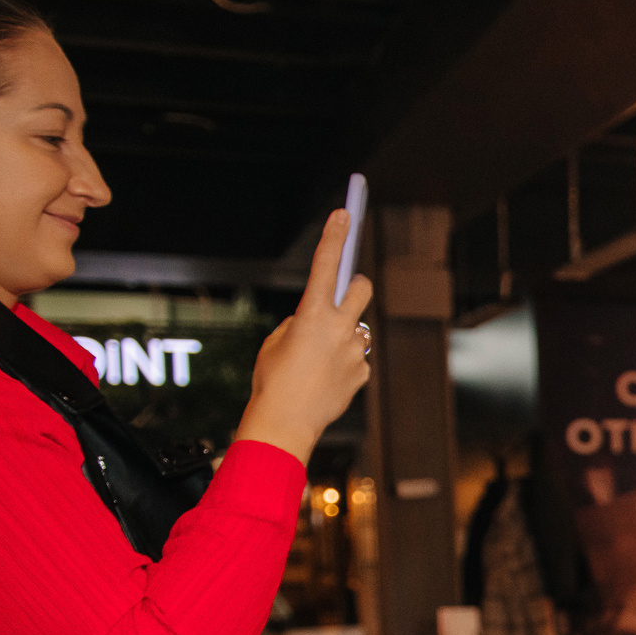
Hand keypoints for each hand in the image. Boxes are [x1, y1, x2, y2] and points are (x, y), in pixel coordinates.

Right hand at [234, 207, 373, 463]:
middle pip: (362, 288)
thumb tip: (318, 322)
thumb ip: (301, 324)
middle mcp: (340, 327)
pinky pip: (356, 358)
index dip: (335, 235)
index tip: (344, 213)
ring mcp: (355, 350)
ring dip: (344, 334)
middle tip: (343, 296)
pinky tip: (325, 380)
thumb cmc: (273, 379)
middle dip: (355, 287)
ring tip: (320, 358)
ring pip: (358, 327)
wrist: (286, 421)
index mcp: (312, 313)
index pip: (326, 264)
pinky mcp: (362, 371)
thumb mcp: (277, 341)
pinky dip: (344, 364)